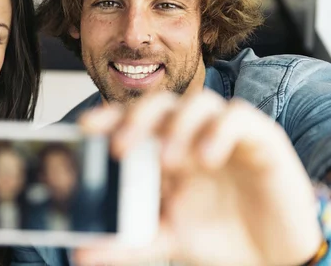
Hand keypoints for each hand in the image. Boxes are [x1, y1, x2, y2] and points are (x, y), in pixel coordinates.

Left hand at [75, 90, 321, 265]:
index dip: (108, 117)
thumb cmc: (216, 235)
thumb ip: (126, 243)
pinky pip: (238, 116)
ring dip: (178, 125)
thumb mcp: (165, 240)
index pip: (131, 120)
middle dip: (135, 119)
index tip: (84, 127)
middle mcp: (190, 135)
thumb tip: (81, 255)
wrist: (270, 257)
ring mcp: (223, 132)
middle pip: (159, 104)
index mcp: (163, 151)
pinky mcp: (258, 137)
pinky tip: (208, 158)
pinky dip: (219, 131)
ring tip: (171, 162)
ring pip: (198, 102)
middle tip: (121, 148)